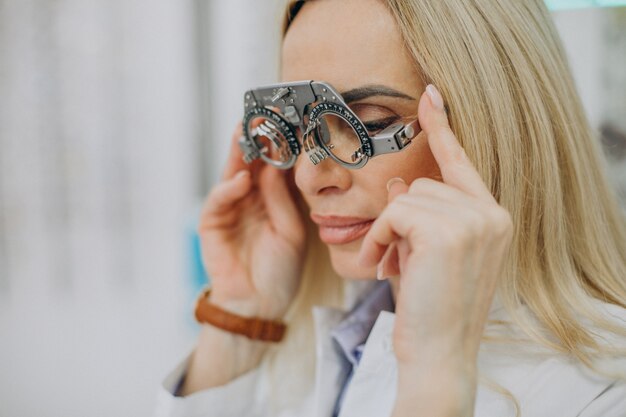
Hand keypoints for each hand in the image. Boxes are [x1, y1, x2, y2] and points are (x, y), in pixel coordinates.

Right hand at [198, 123, 305, 318]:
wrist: (261, 304)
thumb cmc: (280, 270)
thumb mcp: (291, 230)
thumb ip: (282, 198)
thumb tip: (276, 165)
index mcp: (270, 199)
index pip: (272, 165)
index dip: (279, 144)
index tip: (289, 121)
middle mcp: (249, 198)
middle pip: (251, 162)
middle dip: (256, 138)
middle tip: (263, 113)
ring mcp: (230, 209)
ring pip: (232, 174)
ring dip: (239, 153)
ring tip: (248, 131)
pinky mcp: (212, 223)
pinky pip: (219, 200)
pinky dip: (228, 188)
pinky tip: (242, 178)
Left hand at [358, 85, 512, 415]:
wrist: (439, 352)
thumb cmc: (431, 306)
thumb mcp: (425, 253)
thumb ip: (418, 215)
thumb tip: (399, 186)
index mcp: (493, 218)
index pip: (463, 163)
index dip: (444, 129)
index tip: (431, 97)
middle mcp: (492, 214)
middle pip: (424, 185)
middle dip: (401, 219)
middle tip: (399, 257)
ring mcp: (475, 220)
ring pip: (407, 198)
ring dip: (389, 230)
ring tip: (394, 265)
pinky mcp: (449, 230)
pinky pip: (394, 212)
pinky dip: (380, 237)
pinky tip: (385, 266)